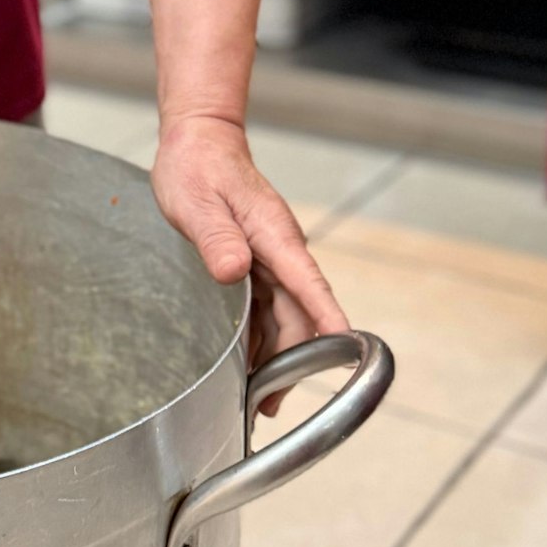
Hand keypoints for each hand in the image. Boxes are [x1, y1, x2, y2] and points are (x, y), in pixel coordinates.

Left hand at [151, 112, 349, 409]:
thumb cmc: (198, 168)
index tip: (348, 358)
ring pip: (284, 315)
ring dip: (277, 354)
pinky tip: (247, 363)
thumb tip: (235, 271)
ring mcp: (271, 258)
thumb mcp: (198, 203)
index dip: (329, 324)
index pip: (311, 288)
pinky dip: (260, 337)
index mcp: (275, 237)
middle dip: (293, 360)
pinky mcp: (257, 262)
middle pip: (299, 314)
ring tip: (260, 398)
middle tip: (271, 404)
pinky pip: (266, 307)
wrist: (199, 142)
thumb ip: (216, 238)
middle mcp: (281, 251)